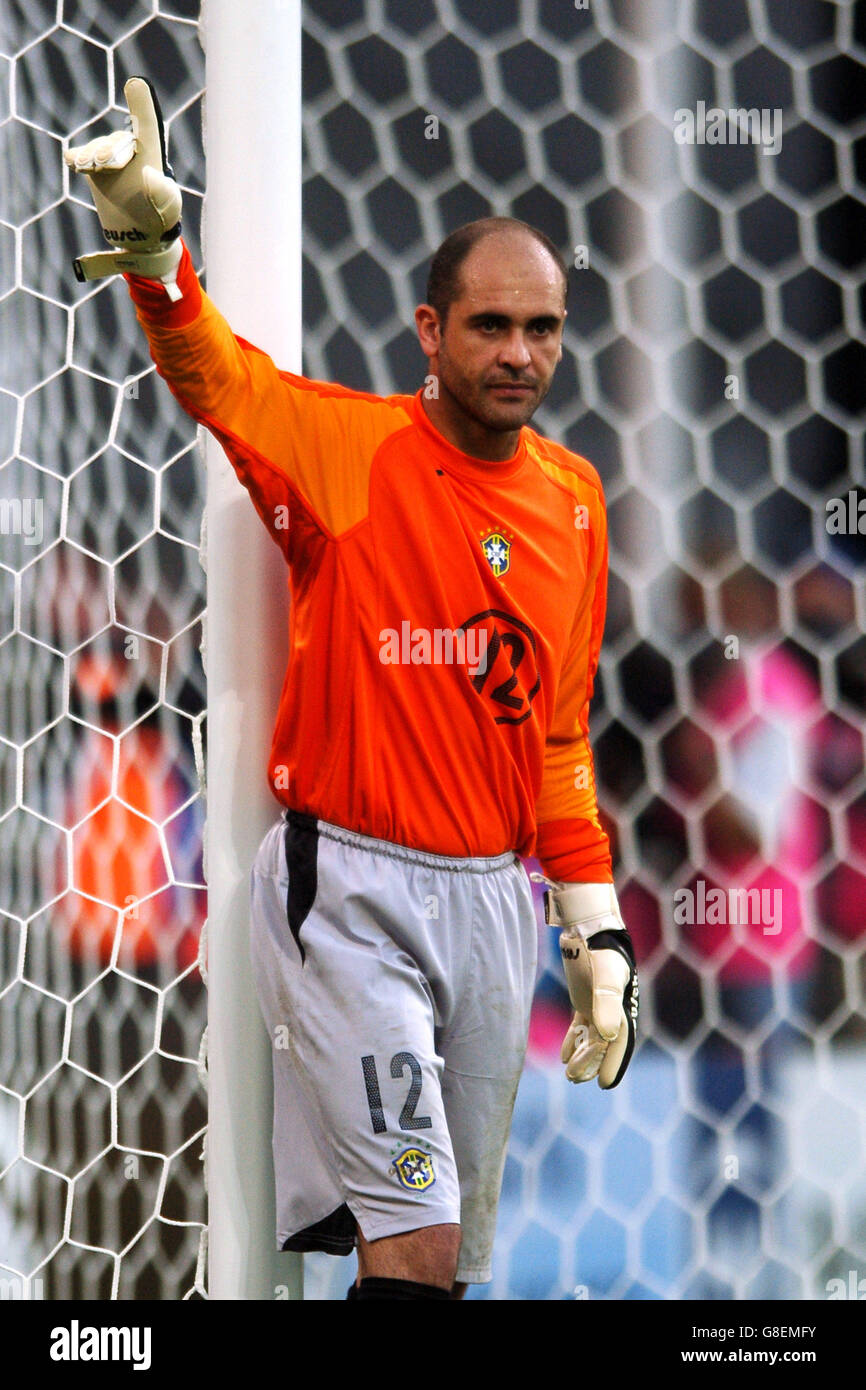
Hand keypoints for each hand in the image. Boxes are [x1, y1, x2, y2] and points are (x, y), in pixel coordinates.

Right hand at [64, 76, 182, 297]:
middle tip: (125, 182)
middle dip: (114, 161)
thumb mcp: (168, 206)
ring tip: (110, 183)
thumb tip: (149, 175)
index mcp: (151, 150)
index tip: (136, 83)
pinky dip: (75, 160)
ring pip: (94, 151)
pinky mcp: (90, 165)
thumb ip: (162, 191)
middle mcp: (127, 146)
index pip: (145, 123)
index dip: (141, 103)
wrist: (139, 231)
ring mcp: (106, 154)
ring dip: (97, 166)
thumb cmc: (159, 215)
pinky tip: (79, 167)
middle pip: (112, 144)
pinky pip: (76, 156)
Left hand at [535, 879, 638, 1088]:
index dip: (613, 1064)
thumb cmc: (599, 949)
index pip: (620, 1042)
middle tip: (576, 1079)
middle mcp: (613, 1008)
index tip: (604, 1084)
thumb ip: (606, 1005)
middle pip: (605, 1043)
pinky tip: (565, 1054)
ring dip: (583, 1054)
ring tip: (570, 1073)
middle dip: (593, 1062)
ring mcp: (598, 1003)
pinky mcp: (585, 996)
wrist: (590, 924)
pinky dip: (575, 1040)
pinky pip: (582, 1024)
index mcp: (622, 1006)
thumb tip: (606, 1036)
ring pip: (593, 1036)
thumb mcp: (603, 976)